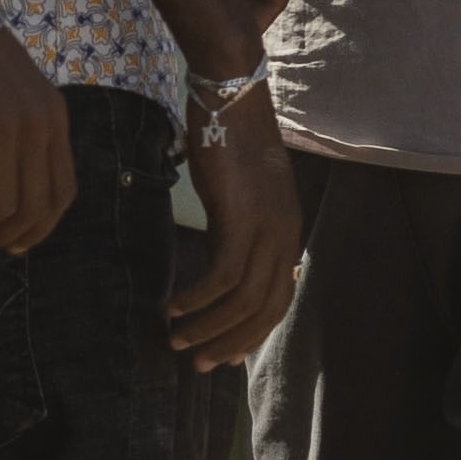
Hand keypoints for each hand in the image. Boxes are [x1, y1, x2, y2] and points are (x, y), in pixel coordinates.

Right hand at [0, 33, 73, 253]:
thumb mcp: (15, 93)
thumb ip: (22, 133)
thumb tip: (10, 190)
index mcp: (54, 119)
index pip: (63, 192)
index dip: (40, 229)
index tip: (13, 245)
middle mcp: (36, 125)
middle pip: (33, 208)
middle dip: (2, 238)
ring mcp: (2, 125)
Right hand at [170, 97, 299, 367]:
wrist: (232, 95)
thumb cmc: (229, 137)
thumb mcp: (240, 192)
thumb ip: (237, 225)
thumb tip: (221, 253)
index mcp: (287, 231)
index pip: (278, 297)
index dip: (252, 331)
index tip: (225, 354)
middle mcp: (284, 234)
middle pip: (266, 309)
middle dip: (231, 342)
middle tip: (199, 364)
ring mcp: (267, 228)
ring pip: (243, 300)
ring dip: (209, 327)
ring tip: (176, 340)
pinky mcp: (241, 219)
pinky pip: (222, 276)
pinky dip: (198, 299)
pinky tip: (174, 307)